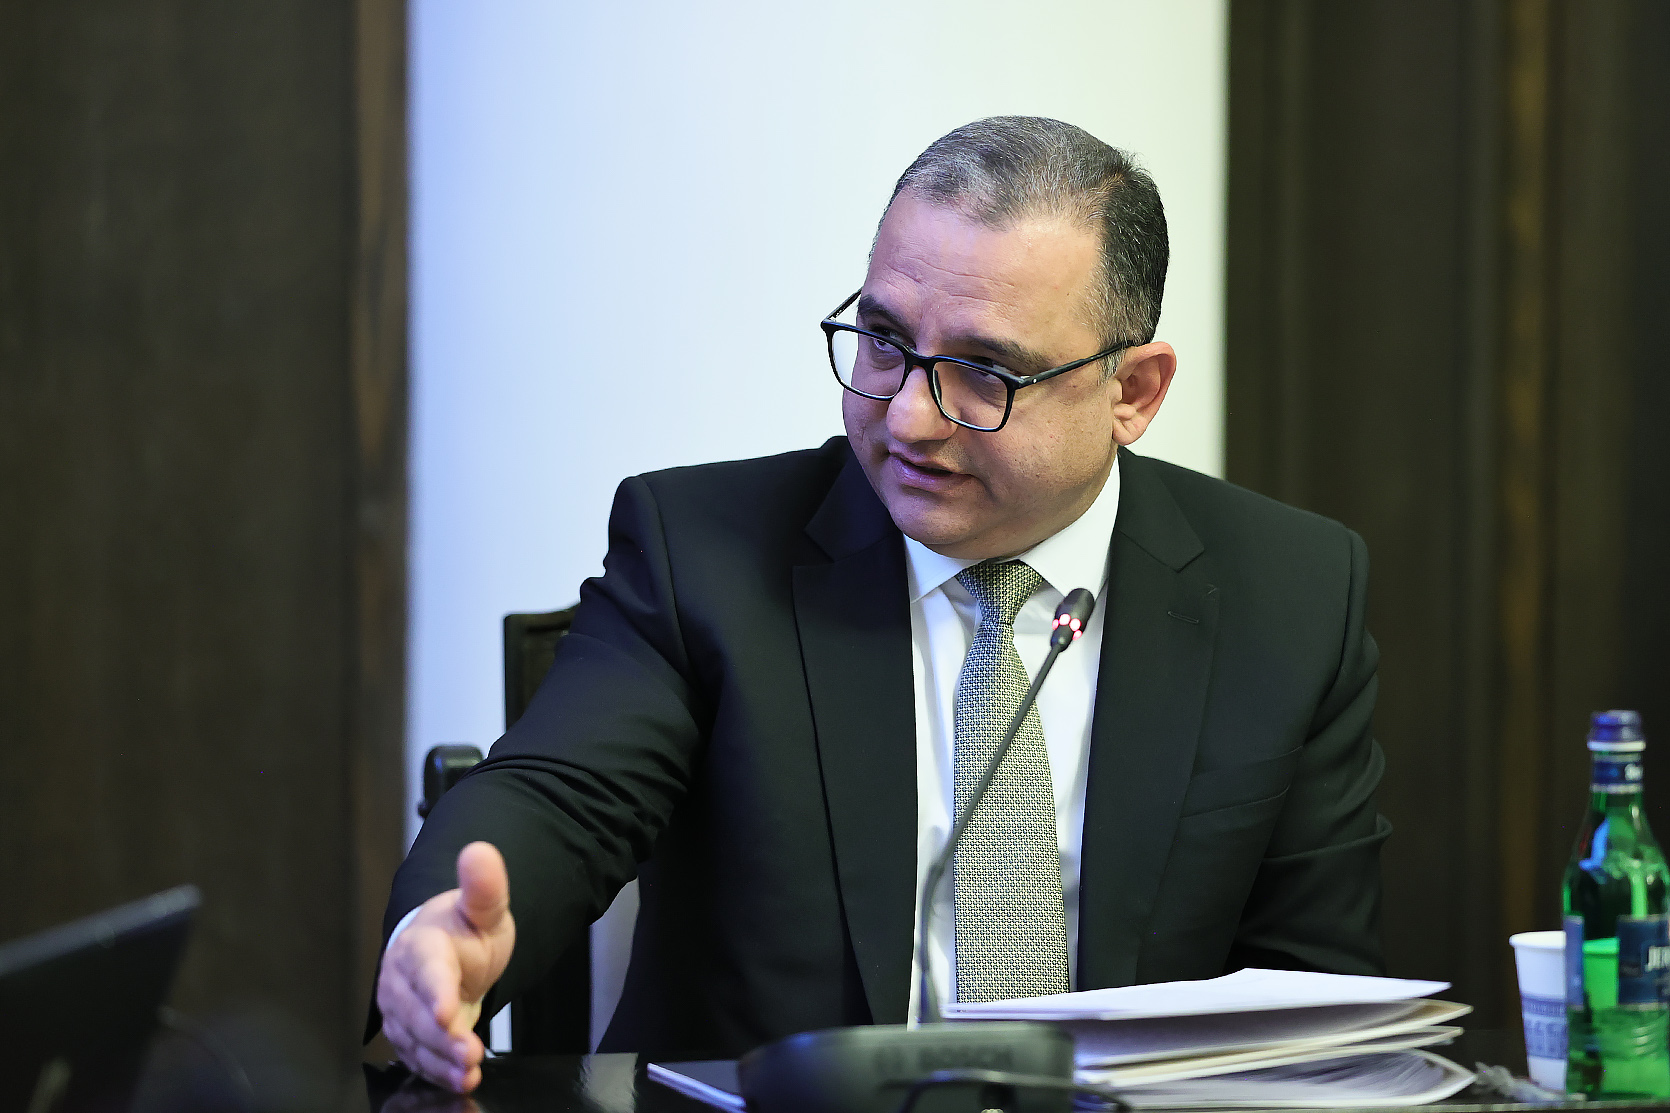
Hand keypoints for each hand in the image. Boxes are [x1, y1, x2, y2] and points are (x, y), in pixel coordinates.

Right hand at [378, 842, 516, 1092]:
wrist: (447, 950)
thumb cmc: (464, 929)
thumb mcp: (484, 908)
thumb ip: (485, 886)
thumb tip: (480, 851)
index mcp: (421, 944)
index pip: (425, 969)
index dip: (435, 992)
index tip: (447, 1011)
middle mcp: (402, 980)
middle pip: (417, 1013)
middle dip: (442, 1037)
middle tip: (470, 1053)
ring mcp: (401, 1010)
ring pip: (415, 1040)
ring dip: (440, 1060)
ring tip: (467, 1073)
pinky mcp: (406, 1035)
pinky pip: (418, 1057)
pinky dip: (437, 1071)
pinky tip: (459, 1079)